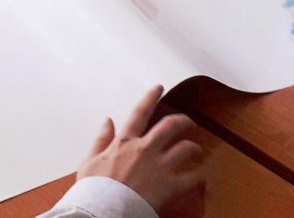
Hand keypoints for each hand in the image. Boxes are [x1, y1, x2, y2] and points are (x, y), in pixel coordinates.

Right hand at [75, 86, 205, 212]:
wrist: (102, 210)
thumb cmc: (93, 190)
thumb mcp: (90, 161)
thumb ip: (101, 139)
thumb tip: (107, 121)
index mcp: (125, 142)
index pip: (140, 112)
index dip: (151, 97)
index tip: (159, 88)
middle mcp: (145, 149)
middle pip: (170, 126)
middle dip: (182, 120)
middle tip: (188, 121)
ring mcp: (159, 166)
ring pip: (185, 148)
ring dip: (194, 146)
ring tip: (197, 148)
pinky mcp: (169, 186)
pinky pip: (191, 178)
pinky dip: (199, 176)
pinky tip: (203, 175)